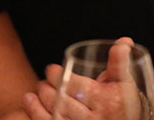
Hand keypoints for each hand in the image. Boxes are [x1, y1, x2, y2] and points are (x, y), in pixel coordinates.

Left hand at [22, 38, 146, 119]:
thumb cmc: (123, 100)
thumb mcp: (123, 81)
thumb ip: (120, 61)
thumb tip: (124, 41)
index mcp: (105, 101)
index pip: (74, 86)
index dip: (57, 76)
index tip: (51, 69)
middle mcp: (93, 119)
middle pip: (60, 101)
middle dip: (46, 88)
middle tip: (43, 81)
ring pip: (53, 116)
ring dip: (37, 103)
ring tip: (33, 93)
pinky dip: (36, 114)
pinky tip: (30, 104)